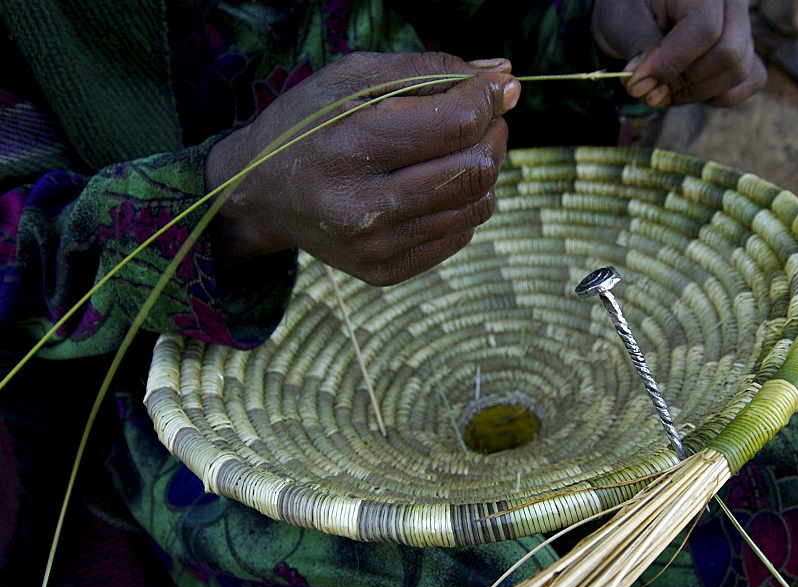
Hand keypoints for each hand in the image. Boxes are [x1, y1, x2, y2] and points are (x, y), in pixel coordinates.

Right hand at [206, 52, 518, 285]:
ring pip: (477, 205)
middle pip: (475, 170)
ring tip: (457, 148)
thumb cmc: (309, 124)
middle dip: (493, 134)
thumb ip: (430, 70)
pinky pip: (461, 234)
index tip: (493, 87)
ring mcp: (376, 248)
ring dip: (482, 168)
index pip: (457, 125)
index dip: (487, 99)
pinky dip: (462, 202)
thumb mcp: (353, 78)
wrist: (259, 194)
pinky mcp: (386, 273)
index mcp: (350, 148)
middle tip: (483, 117)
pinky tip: (435, 184)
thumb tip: (505, 78)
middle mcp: (363, 208)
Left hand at [592, 0, 765, 107]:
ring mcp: (743, 25)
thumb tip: (646, 87)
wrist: (639, 10)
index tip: (638, 83)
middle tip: (648, 90)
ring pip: (738, 71)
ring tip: (660, 91)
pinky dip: (720, 95)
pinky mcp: (746, 48)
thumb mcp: (625, 21)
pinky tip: (687, 90)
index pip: (704, 29)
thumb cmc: (629, 9)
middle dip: (684, 81)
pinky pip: (751, 79)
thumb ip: (640, 50)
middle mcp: (731, 2)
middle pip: (728, 53)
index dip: (671, 63)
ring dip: (696, 93)